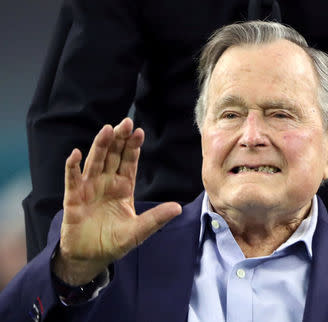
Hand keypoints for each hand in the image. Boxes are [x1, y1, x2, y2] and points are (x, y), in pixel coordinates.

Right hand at [53, 118, 181, 284]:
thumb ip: (155, 219)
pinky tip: (76, 154)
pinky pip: (72, 180)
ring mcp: (89, 189)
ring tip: (107, 130)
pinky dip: (72, 167)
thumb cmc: (114, 242)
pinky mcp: (73, 199)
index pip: (129, 162)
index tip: (139, 132)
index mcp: (123, 187)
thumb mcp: (138, 231)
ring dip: (100, 146)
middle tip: (126, 122)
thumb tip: (178, 208)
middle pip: (113, 156)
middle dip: (119, 139)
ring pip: (95, 162)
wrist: (90, 257)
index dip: (133, 147)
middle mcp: (106, 183)